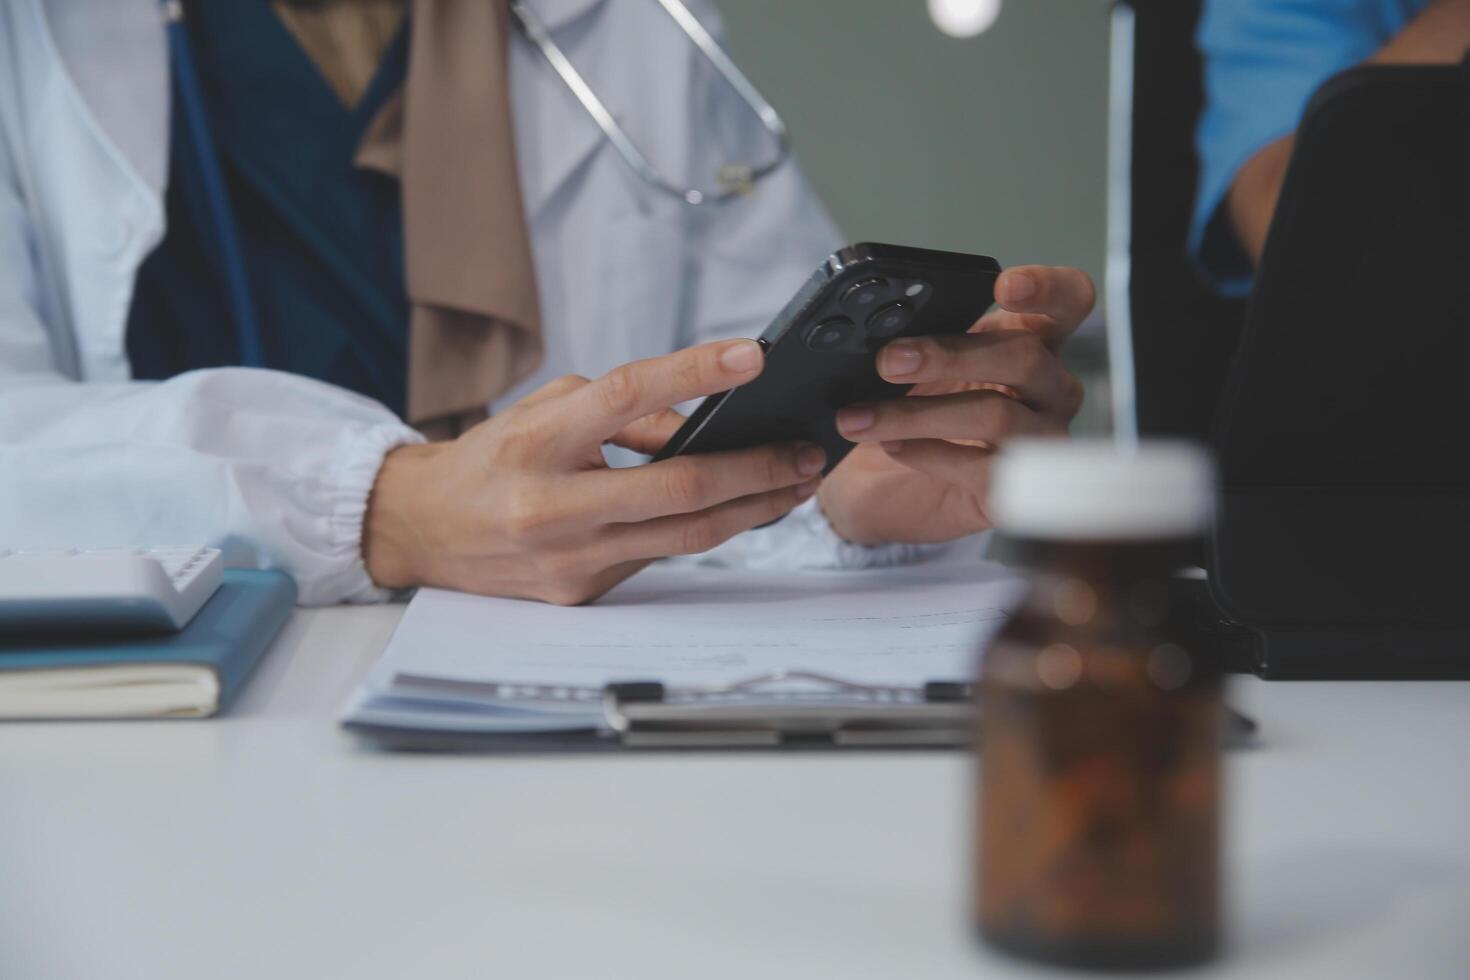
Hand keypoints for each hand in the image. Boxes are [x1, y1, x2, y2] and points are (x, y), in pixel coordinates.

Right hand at [363, 340, 825, 603]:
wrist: (422, 532)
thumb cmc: (491, 460)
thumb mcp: (543, 412)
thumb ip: (621, 415)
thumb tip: (703, 422)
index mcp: (536, 441)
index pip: (624, 396)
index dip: (693, 372)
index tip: (753, 357)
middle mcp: (551, 504)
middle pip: (677, 487)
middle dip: (755, 468)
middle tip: (804, 450)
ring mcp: (568, 558)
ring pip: (685, 534)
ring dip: (752, 509)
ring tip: (793, 483)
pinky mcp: (581, 593)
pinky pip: (659, 555)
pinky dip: (704, 530)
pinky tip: (741, 510)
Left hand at [817, 265, 1091, 544]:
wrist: (883, 484)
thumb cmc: (910, 410)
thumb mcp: (911, 365)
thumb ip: (914, 341)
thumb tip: (882, 335)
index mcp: (1030, 338)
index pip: (1069, 301)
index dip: (1048, 287)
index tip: (1002, 286)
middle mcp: (1048, 388)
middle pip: (1024, 357)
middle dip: (950, 355)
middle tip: (889, 361)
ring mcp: (1040, 440)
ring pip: (998, 415)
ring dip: (918, 414)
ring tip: (862, 416)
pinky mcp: (1016, 488)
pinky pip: (983, 469)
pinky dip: (930, 454)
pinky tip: (893, 447)